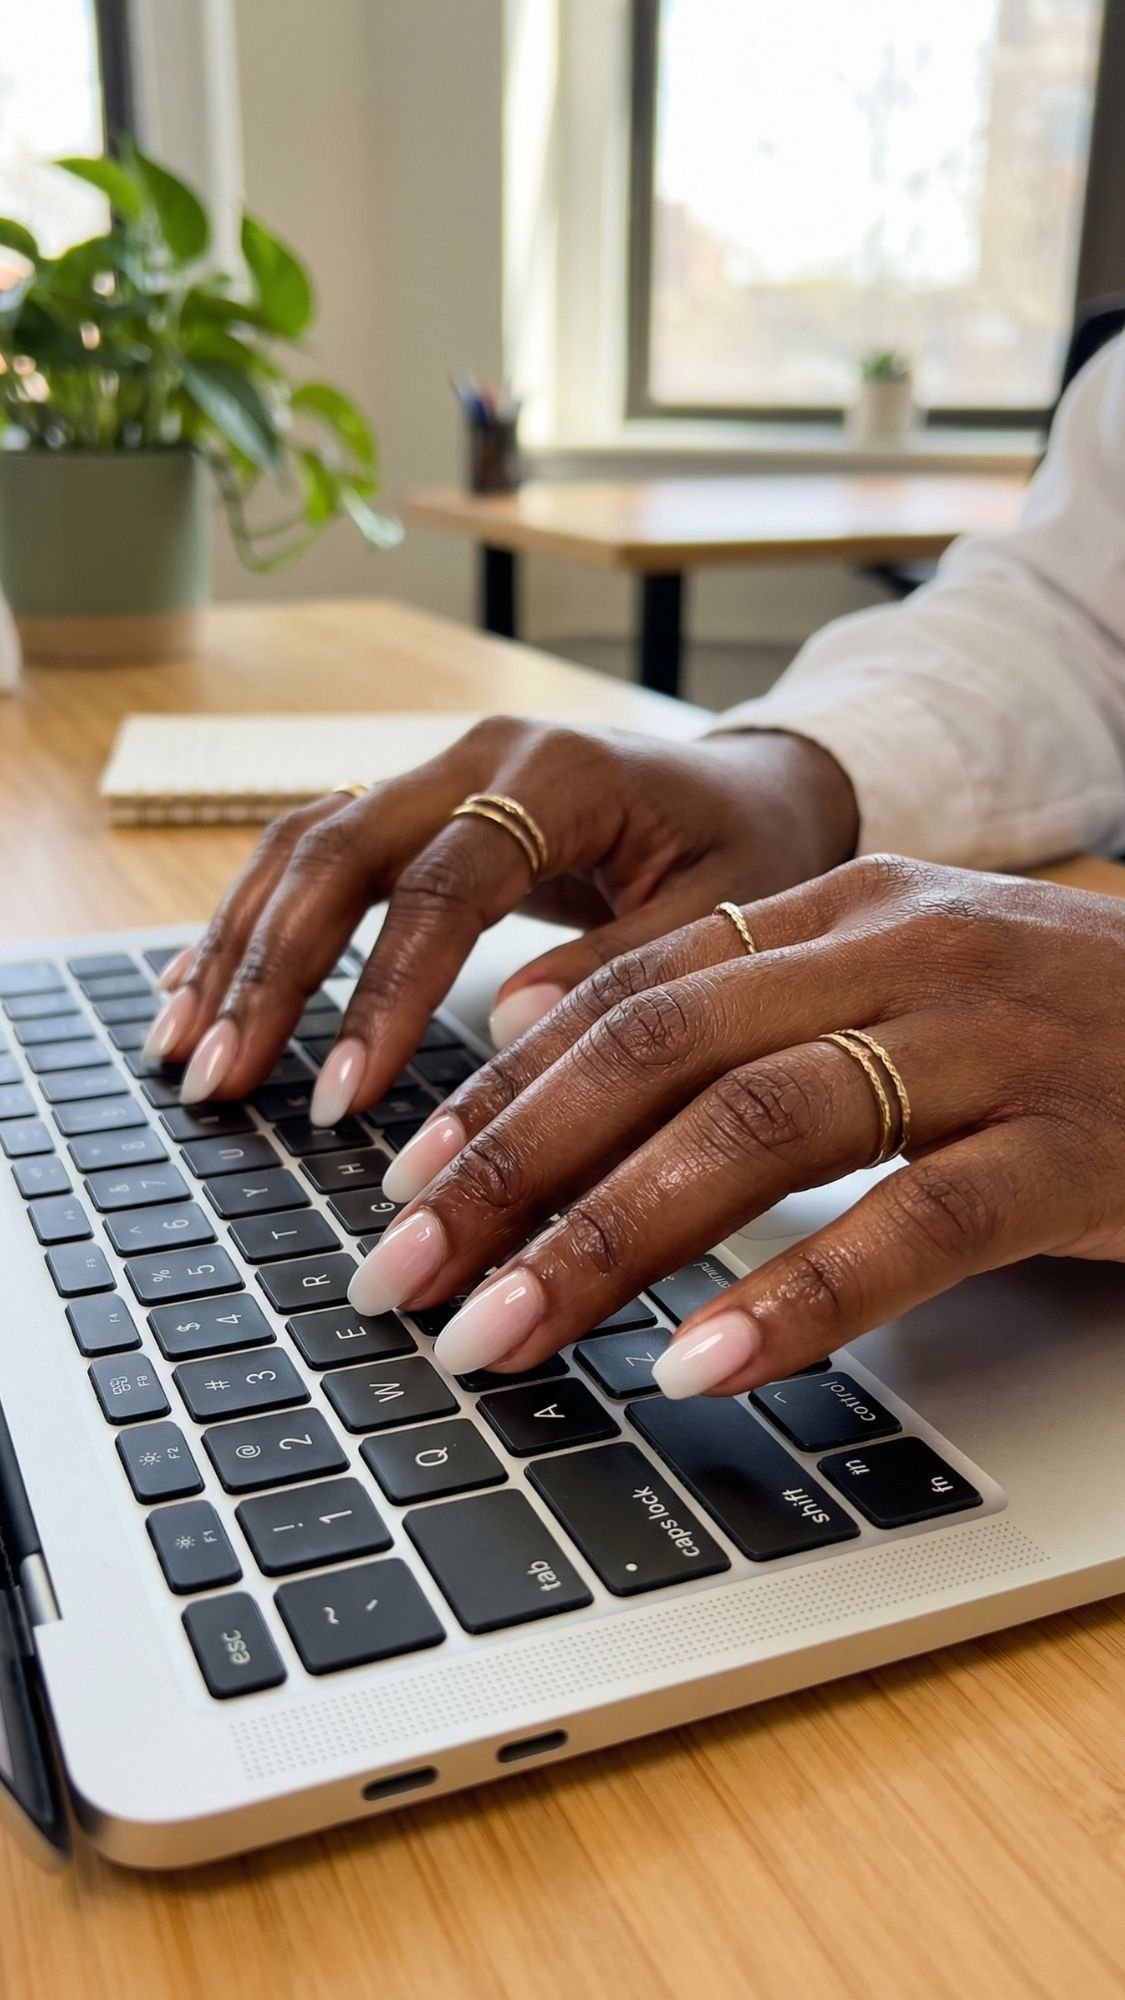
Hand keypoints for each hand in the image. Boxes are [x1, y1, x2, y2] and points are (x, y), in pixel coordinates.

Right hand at [144, 716, 855, 1120]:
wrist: (755, 788)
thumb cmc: (752, 853)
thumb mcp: (728, 918)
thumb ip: (625, 971)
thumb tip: (506, 1031)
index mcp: (558, 774)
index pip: (442, 884)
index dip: (383, 992)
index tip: (343, 1097)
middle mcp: (479, 758)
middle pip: (336, 849)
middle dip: (268, 971)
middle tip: (219, 1081)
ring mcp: (439, 775)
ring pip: (303, 846)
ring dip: (238, 948)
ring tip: (184, 1052)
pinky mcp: (420, 810)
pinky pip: (313, 854)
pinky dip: (256, 924)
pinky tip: (205, 990)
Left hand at [346, 857, 1124, 1395]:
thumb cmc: (1054, 1024)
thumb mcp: (886, 973)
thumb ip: (727, 994)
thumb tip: (526, 1026)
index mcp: (840, 907)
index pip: (631, 989)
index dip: (504, 1091)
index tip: (405, 1184)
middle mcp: (898, 952)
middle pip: (660, 1052)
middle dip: (513, 1168)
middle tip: (406, 1274)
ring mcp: (988, 1043)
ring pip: (758, 1128)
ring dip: (607, 1239)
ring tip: (505, 1333)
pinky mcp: (1069, 1147)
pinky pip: (910, 1226)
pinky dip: (792, 1300)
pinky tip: (698, 1368)